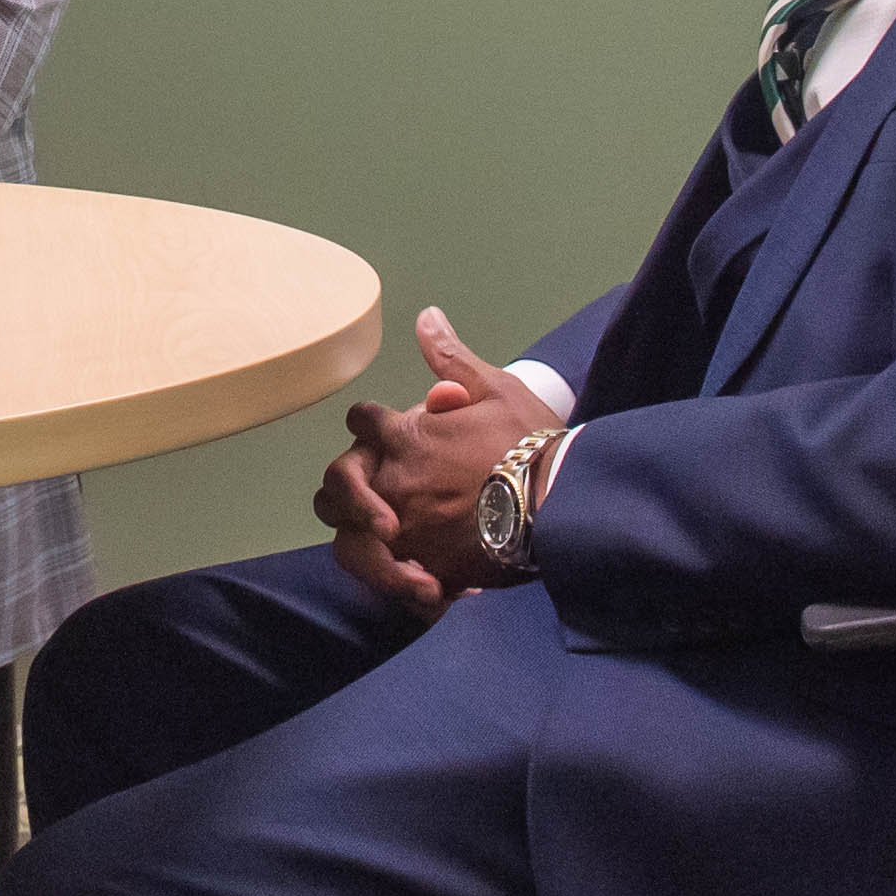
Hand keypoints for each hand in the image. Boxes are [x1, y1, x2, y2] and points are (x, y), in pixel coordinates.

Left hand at [311, 308, 562, 620]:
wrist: (559, 501)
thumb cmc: (531, 443)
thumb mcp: (496, 389)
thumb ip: (452, 359)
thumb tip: (426, 316)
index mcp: (404, 434)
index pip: (360, 421)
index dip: (370, 427)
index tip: (388, 436)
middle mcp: (390, 479)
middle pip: (336, 482)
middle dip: (347, 489)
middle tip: (374, 498)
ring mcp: (400, 525)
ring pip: (345, 536)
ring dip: (359, 537)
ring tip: (391, 542)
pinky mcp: (418, 565)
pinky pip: (381, 577)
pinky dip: (390, 579)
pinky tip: (416, 579)